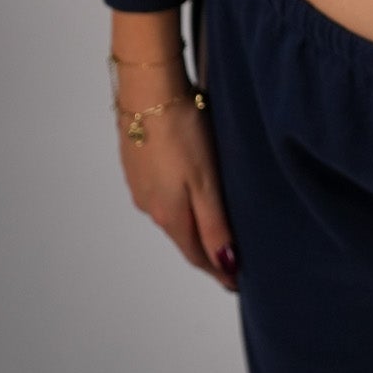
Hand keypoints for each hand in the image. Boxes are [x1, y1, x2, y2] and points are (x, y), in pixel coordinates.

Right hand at [115, 72, 240, 293]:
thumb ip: (215, 224)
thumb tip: (226, 266)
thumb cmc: (182, 131)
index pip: (197, 255)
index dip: (218, 270)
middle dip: (205, 253)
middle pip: (183, 239)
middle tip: (228, 262)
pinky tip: (187, 194)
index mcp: (170, 214)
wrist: (148, 90)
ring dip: (191, 228)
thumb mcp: (207, 182)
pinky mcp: (136, 165)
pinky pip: (161, 195)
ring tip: (212, 232)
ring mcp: (140, 185)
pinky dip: (177, 204)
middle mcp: (151, 207)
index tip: (236, 283)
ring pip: (170, 216)